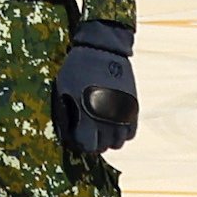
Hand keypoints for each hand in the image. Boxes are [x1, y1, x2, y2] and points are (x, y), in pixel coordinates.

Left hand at [53, 21, 137, 158]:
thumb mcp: (64, 90)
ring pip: (118, 143)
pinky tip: (112, 123)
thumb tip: (65, 132)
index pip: (87, 146)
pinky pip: (130, 133)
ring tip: (100, 129)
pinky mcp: (132, 108)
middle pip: (103, 147)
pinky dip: (122, 132)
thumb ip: (65, 113)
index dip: (79, 143)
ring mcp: (122, 115)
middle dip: (93, 143)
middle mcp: (107, 120)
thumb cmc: (77, 68)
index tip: (76, 137)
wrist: (103, 49)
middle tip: (87, 133)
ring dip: (108, 139)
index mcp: (88, 117)